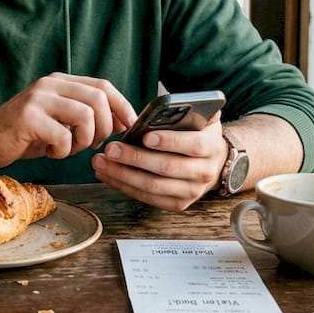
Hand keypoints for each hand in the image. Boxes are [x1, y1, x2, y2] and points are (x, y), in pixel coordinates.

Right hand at [0, 73, 136, 168]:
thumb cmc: (24, 134)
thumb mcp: (58, 120)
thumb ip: (85, 116)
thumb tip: (122, 123)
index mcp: (60, 82)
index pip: (103, 85)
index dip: (122, 106)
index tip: (129, 127)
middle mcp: (50, 84)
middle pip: (98, 98)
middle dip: (106, 127)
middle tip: (94, 144)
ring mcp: (38, 99)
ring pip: (85, 115)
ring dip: (85, 140)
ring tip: (70, 149)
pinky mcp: (27, 118)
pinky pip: (63, 136)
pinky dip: (63, 151)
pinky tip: (51, 152)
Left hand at [92, 112, 226, 211]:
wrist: (212, 161)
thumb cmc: (197, 133)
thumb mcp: (199, 118)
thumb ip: (187, 111)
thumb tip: (164, 108)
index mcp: (211, 146)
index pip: (193, 144)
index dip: (169, 141)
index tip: (146, 137)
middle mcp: (204, 172)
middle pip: (167, 168)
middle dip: (135, 158)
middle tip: (111, 149)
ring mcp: (191, 191)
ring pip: (153, 186)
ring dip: (123, 175)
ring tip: (101, 162)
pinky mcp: (177, 204)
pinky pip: (148, 198)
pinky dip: (124, 186)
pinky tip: (107, 174)